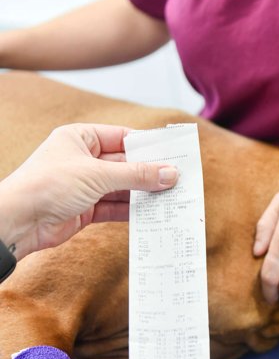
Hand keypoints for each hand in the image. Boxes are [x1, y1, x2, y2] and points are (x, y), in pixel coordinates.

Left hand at [1, 123, 177, 258]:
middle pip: (125, 164)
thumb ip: (136, 175)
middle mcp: (82, 160)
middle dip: (149, 173)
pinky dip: (131, 211)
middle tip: (178, 180)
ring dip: (143, 194)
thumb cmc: (49, 185)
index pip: (122, 137)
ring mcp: (84, 185)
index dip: (147, 146)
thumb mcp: (98, 175)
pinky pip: (114, 207)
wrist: (19, 221)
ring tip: (170, 198)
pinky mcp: (85, 209)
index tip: (173, 154)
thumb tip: (169, 173)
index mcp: (80, 138)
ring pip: (122, 188)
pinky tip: (151, 214)